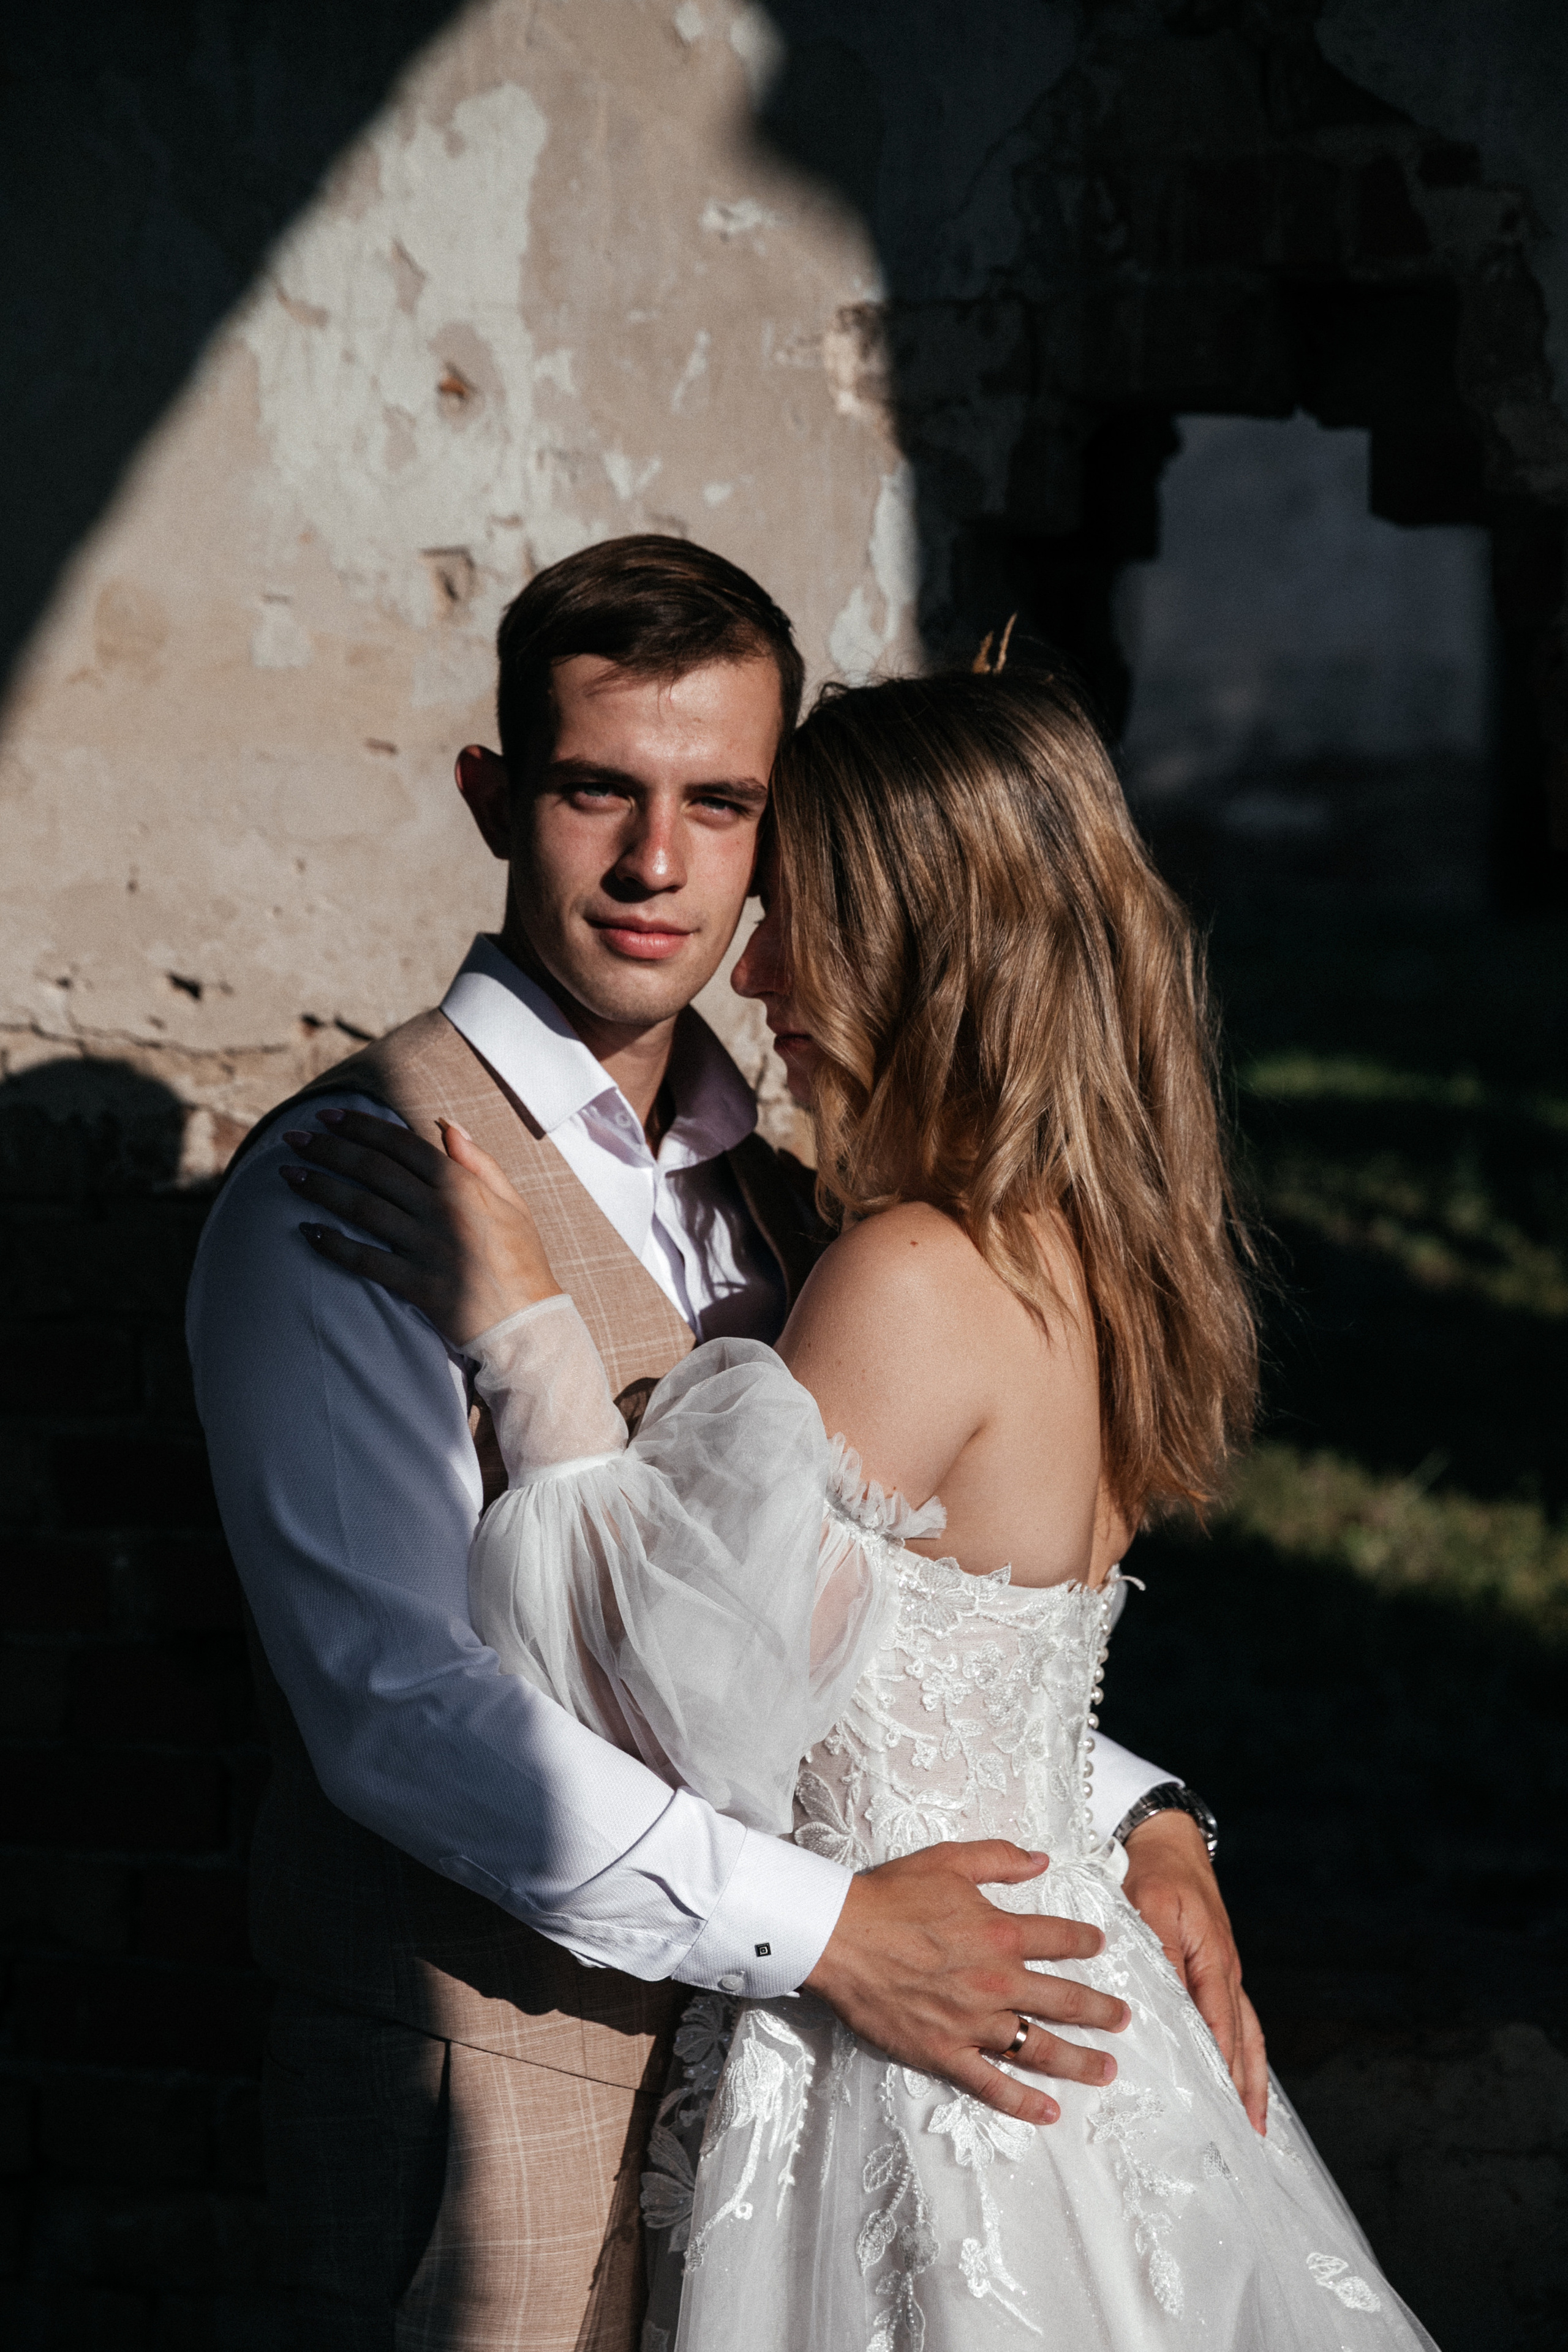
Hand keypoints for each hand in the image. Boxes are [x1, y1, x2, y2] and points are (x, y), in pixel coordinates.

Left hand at [278, 1109, 559, 1345]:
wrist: (532, 1325)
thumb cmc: (521, 1261)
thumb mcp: (512, 1203)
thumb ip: (478, 1161)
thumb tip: (444, 1124)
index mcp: (464, 1185)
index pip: (402, 1144)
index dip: (360, 1127)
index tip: (327, 1117)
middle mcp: (444, 1211)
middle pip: (374, 1170)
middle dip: (329, 1149)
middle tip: (292, 1138)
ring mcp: (430, 1249)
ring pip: (363, 1208)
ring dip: (321, 1188)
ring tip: (288, 1174)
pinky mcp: (419, 1286)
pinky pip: (366, 1261)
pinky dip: (334, 1245)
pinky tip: (307, 1232)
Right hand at [804, 1841, 1129, 2127]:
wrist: (840, 1936)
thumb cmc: (891, 1895)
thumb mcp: (949, 1860)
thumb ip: (999, 1859)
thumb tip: (1041, 1859)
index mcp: (1001, 1932)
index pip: (1060, 1940)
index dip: (1086, 1943)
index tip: (1100, 1948)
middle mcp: (997, 1981)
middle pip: (1065, 2000)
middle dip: (1100, 2011)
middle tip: (1123, 2019)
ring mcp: (974, 2022)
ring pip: (1041, 2047)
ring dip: (1079, 2061)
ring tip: (1107, 2070)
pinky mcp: (946, 2052)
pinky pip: (993, 2084)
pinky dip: (1023, 2102)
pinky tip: (1049, 2112)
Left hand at [1120, 1811, 1267, 2131]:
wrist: (1168, 1840)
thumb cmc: (1156, 1872)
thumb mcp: (1151, 1907)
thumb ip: (1159, 1953)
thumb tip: (1164, 2003)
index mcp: (1212, 1959)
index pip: (1220, 2024)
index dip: (1222, 2066)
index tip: (1222, 2105)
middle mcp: (1226, 1971)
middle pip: (1243, 2038)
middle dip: (1246, 2085)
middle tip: (1249, 2132)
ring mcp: (1225, 1972)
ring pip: (1247, 2032)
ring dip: (1251, 2076)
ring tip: (1254, 2119)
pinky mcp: (1217, 1970)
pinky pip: (1237, 2018)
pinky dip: (1243, 2050)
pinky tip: (1240, 2074)